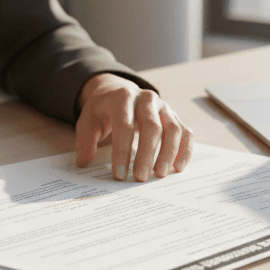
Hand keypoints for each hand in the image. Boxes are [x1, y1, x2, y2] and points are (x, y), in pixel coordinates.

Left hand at [75, 74, 193, 180]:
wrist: (120, 92)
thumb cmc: (104, 110)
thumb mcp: (88, 120)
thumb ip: (85, 140)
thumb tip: (83, 163)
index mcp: (123, 98)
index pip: (124, 125)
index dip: (122, 151)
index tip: (119, 175)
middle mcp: (147, 99)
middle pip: (152, 127)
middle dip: (147, 154)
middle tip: (140, 178)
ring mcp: (163, 107)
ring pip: (173, 129)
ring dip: (168, 154)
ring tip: (159, 175)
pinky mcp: (174, 116)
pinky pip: (186, 133)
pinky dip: (184, 151)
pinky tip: (177, 168)